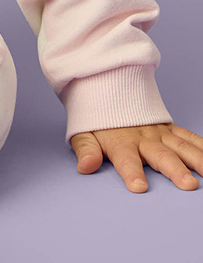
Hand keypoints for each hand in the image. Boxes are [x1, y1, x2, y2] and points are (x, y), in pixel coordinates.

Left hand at [70, 123, 202, 191]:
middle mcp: (143, 138)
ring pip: (181, 146)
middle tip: (188, 184)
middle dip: (174, 170)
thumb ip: (86, 150)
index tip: (139, 187)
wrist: (107, 88)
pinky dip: (202, 147)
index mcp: (121, 142)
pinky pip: (189, 137)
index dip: (131, 172)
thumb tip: (84, 166)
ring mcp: (159, 132)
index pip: (125, 159)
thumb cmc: (97, 119)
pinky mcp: (170, 129)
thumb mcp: (84, 132)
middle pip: (160, 155)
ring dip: (197, 160)